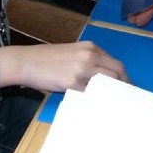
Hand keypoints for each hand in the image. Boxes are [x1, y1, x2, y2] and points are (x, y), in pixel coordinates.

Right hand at [0, 42, 127, 91]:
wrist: (26, 61)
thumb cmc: (46, 59)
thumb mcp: (72, 52)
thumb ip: (88, 61)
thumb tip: (103, 77)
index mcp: (90, 47)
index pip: (116, 62)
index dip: (124, 76)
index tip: (126, 86)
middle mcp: (89, 56)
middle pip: (117, 71)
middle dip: (124, 85)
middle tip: (126, 97)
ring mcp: (82, 69)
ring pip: (108, 82)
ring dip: (113, 92)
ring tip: (116, 103)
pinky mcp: (73, 82)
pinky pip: (91, 93)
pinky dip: (96, 99)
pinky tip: (98, 105)